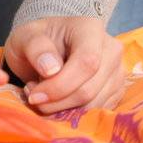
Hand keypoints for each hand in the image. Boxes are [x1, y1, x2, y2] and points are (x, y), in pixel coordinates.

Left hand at [4, 16, 125, 112]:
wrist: (47, 47)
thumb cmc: (36, 40)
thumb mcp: (25, 36)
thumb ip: (35, 48)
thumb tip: (51, 69)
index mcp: (90, 29)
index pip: (86, 62)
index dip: (60, 85)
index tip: (35, 94)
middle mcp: (111, 51)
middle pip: (89, 89)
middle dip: (57, 100)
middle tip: (32, 94)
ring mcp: (117, 73)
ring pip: (93, 105)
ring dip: (62, 108)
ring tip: (42, 94)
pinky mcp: (116, 93)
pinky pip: (96, 112)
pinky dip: (73, 113)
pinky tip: (56, 100)